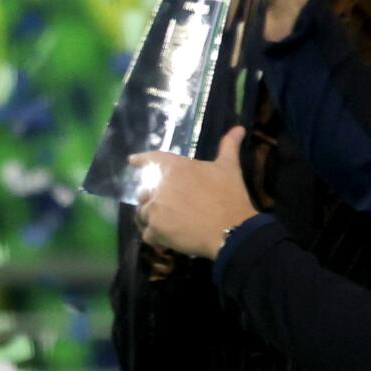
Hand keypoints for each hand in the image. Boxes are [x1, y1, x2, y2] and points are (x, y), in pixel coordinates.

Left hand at [129, 127, 259, 258]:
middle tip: (164, 207)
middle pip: (145, 191)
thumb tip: (239, 128)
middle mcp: (159, 186)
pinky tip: (164, 242)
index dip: (141, 160)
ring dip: (151, 219)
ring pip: (143, 213)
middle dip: (152, 198)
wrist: (231, 229)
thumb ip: (229, 147)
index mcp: (175, 167)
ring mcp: (155, 208)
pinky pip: (147, 233)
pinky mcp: (155, 229)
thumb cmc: (229, 196)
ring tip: (163, 226)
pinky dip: (155, 237)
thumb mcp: (229, 168)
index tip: (132, 161)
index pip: (152, 159)